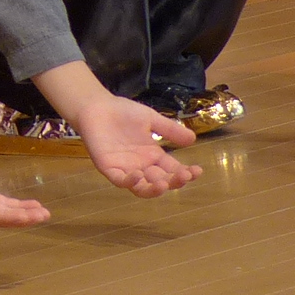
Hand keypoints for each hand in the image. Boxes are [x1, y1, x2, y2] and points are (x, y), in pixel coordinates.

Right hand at [0, 134, 52, 228]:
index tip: (30, 217)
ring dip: (22, 212)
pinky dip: (14, 205)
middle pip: (1, 217)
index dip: (11, 217)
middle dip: (23, 217)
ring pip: (2, 212)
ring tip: (42, 212)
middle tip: (45, 215)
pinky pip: (0, 204)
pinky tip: (28, 205)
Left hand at [71, 94, 198, 196]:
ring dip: (154, 189)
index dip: (186, 173)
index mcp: (153, 157)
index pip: (173, 169)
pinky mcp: (109, 168)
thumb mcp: (151, 119)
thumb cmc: (123, 113)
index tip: (198, 171)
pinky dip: (129, 182)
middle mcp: (142, 167)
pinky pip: (120, 180)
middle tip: (184, 176)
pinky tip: (138, 176)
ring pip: (142, 188)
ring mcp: (125, 169)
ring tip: (164, 184)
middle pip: (161, 181)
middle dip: (174, 181)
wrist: (97, 105)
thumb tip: (193, 138)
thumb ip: (169, 129)